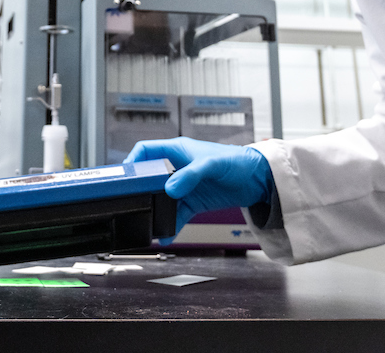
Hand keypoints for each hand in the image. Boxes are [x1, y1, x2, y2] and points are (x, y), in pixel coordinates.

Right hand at [126, 137, 273, 237]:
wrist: (260, 180)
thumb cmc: (238, 161)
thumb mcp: (213, 164)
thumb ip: (191, 175)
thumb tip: (171, 188)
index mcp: (177, 150)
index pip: (146, 151)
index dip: (133, 162)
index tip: (125, 177)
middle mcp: (177, 167)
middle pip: (150, 178)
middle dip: (142, 191)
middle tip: (135, 203)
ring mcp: (185, 185)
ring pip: (162, 199)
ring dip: (156, 211)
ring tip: (150, 223)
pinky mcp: (194, 201)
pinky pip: (176, 214)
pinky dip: (170, 224)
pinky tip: (167, 234)